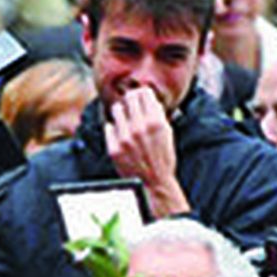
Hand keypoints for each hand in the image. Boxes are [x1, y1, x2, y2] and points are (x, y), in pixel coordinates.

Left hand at [104, 88, 186, 218]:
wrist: (154, 183)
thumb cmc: (162, 158)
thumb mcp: (167, 133)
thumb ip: (158, 114)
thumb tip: (148, 98)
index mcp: (155, 122)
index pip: (144, 93)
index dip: (142, 93)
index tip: (141, 96)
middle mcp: (139, 128)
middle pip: (129, 98)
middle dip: (131, 99)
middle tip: (131, 105)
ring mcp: (125, 138)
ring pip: (116, 109)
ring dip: (121, 111)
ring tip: (125, 119)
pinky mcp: (113, 148)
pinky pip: (109, 127)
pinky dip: (114, 128)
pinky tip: (120, 133)